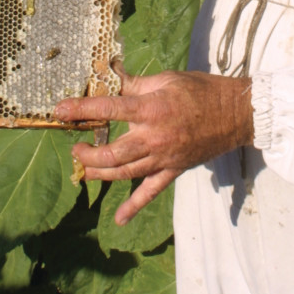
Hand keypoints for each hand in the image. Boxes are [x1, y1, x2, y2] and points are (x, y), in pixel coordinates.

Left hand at [54, 68, 253, 223]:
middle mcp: (153, 137)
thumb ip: (136, 83)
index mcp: (151, 108)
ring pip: (124, 173)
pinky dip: (134, 206)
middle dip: (87, 154)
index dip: (82, 109)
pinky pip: (151, 191)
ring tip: (85, 170)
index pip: (109, 109)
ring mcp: (163, 157)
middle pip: (112, 153)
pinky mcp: (173, 170)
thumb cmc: (199, 90)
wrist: (233, 113)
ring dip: (100, 174)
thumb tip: (111, 75)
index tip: (60, 110)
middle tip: (76, 148)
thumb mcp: (166, 79)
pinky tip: (119, 219)